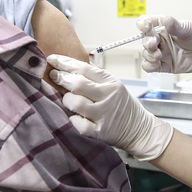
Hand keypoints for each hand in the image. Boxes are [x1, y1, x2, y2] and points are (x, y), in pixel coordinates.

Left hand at [47, 55, 173, 161]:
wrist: (139, 129)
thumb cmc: (122, 105)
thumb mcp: (114, 86)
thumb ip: (95, 77)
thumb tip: (68, 66)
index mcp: (111, 83)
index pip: (84, 68)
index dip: (65, 62)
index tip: (52, 59)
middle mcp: (108, 97)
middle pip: (78, 84)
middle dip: (61, 78)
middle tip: (53, 76)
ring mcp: (104, 115)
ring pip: (75, 103)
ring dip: (66, 100)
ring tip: (67, 100)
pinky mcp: (101, 132)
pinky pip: (79, 124)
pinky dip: (73, 120)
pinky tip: (74, 116)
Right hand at [137, 15, 191, 79]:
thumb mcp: (191, 29)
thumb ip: (177, 27)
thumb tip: (167, 20)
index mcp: (164, 26)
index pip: (147, 22)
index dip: (143, 24)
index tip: (147, 27)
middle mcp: (160, 39)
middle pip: (145, 39)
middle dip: (147, 41)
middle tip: (154, 43)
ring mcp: (161, 52)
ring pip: (146, 53)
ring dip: (149, 54)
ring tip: (159, 55)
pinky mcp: (163, 65)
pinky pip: (150, 66)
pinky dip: (149, 65)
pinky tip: (157, 63)